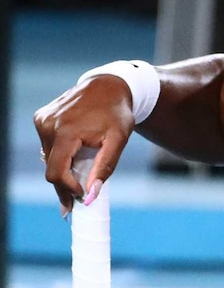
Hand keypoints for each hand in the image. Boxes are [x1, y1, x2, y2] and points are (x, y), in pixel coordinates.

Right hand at [33, 75, 134, 215]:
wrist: (110, 86)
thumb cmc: (117, 113)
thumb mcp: (118, 140)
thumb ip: (105, 168)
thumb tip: (91, 196)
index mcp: (65, 131)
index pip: (56, 172)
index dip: (68, 188)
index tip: (82, 197)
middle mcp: (48, 125)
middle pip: (51, 168)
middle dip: (65, 185)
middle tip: (76, 201)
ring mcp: (42, 120)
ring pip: (49, 158)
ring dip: (63, 169)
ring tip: (79, 175)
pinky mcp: (41, 117)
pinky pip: (48, 145)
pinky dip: (60, 155)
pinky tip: (74, 155)